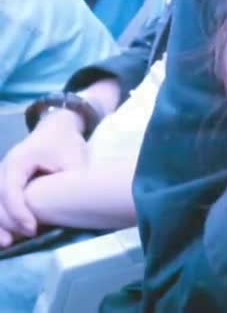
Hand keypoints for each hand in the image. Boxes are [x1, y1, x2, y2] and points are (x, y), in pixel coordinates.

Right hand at [0, 110, 88, 238]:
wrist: (56, 129)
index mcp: (18, 162)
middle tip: (17, 240)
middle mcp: (4, 168)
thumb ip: (68, 183)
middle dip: (5, 221)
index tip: (33, 228)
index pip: (11, 190)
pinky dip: (1, 216)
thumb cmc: (66, 145)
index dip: (19, 211)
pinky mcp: (6, 182)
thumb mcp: (74, 161)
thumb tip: (71, 208)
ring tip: (7, 243)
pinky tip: (6, 234)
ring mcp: (2, 175)